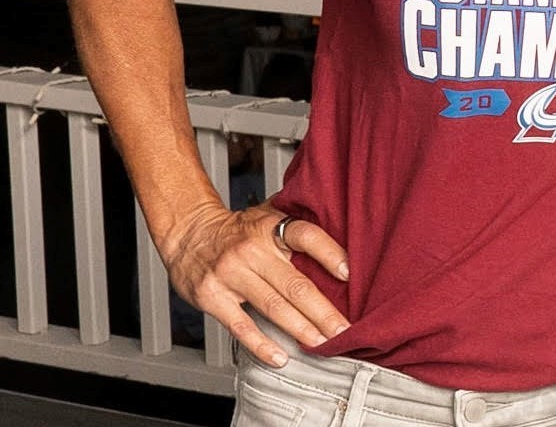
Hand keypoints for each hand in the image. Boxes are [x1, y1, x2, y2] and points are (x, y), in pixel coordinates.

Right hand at [160, 201, 350, 366]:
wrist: (188, 232)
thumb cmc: (237, 230)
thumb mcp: (267, 216)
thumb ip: (296, 227)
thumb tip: (342, 239)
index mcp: (270, 227)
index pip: (306, 236)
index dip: (329, 254)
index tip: (349, 274)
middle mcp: (252, 250)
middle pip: (294, 283)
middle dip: (323, 310)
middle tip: (344, 329)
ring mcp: (231, 274)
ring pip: (273, 306)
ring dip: (300, 328)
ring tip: (322, 343)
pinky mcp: (213, 297)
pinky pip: (241, 326)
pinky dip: (262, 345)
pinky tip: (280, 357)